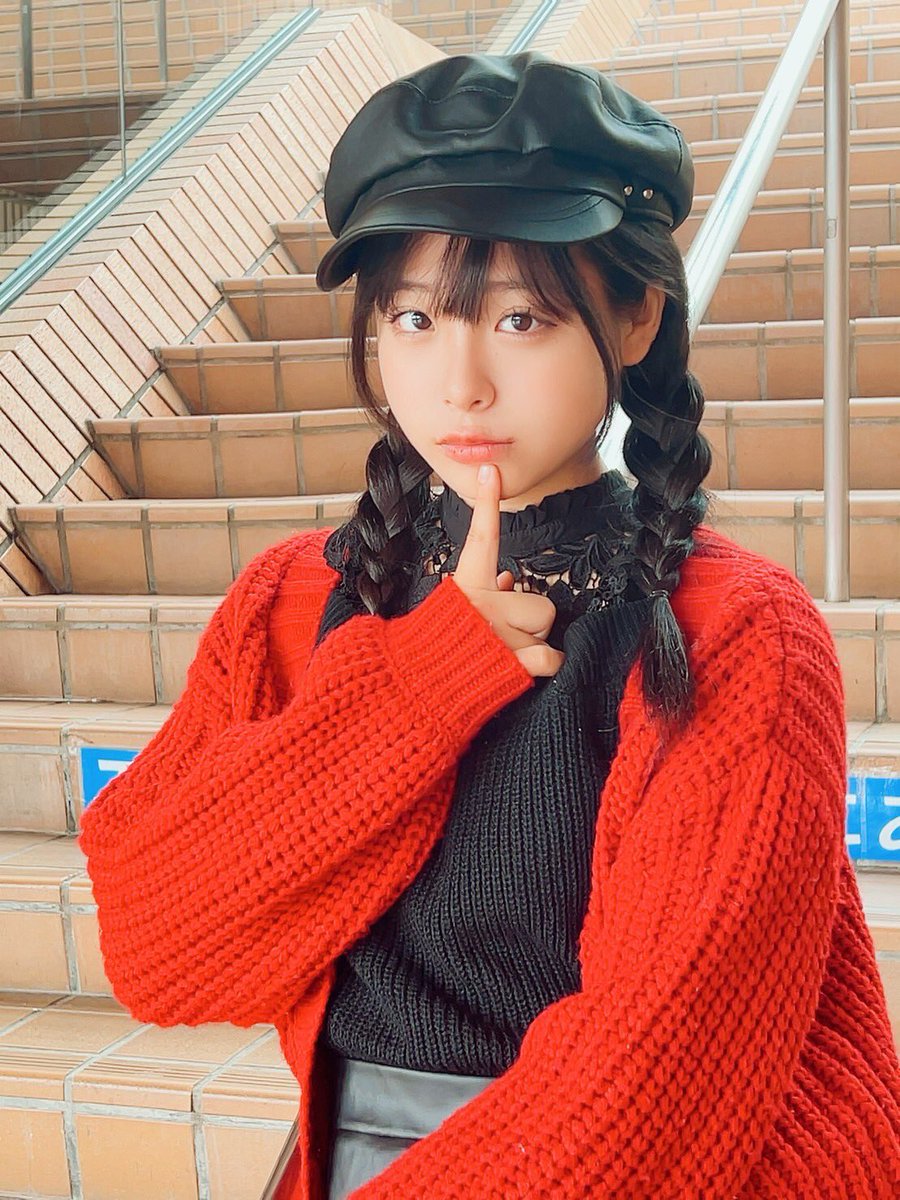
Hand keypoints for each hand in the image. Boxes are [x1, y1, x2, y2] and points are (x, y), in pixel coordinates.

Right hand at [450, 463, 564, 678]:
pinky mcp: (510, 663)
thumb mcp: (454, 612)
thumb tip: (512, 581)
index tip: (491, 471)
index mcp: (465, 586)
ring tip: (503, 654)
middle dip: (531, 622)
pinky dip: (545, 666)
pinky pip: (551, 659)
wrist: (417, 691)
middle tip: (503, 636)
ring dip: (533, 645)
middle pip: (542, 604)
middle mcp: (482, 605)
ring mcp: (497, 634)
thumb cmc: (437, 650)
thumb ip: (486, 591)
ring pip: (546, 630)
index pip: (480, 537)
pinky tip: (521, 668)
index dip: (486, 502)